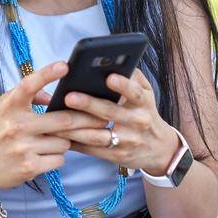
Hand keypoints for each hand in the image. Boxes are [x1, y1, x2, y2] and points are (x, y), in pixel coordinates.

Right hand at [0, 61, 107, 207]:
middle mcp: (15, 125)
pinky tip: (44, 156)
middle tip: (102, 117)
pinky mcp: (29, 167)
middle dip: (86, 120)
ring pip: (64, 142)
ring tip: (51, 142)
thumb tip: (53, 95)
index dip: (48, 73)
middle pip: (63, 120)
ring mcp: (22, 147)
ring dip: (65, 142)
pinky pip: (59, 159)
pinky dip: (57, 158)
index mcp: (9, 106)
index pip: (29, 85)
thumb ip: (27, 97)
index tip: (65, 65)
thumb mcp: (3, 110)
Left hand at [59, 69, 180, 176]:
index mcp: (144, 103)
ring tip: (57, 117)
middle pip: (111, 112)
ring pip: (98, 135)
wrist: (160, 149)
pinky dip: (74, 142)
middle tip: (70, 96)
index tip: (109, 77)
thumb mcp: (147, 94)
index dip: (123, 85)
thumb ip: (134, 77)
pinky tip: (59, 135)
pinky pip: (92, 150)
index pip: (134, 92)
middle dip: (89, 104)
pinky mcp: (117, 156)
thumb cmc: (146, 114)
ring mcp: (127, 141)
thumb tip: (116, 61)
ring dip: (76, 127)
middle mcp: (137, 122)